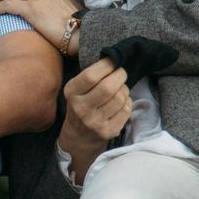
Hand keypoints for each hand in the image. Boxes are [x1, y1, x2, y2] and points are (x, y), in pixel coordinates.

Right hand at [59, 56, 131, 181]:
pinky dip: (127, 102)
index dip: (107, 65)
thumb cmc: (80, 106)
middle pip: (108, 87)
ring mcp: (95, 122)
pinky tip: (121, 102)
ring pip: (120, 98)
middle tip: (121, 73)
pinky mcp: (109, 131)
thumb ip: (91, 77)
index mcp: (71, 94)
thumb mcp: (76, 91)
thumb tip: (114, 60)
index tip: (113, 61)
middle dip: (120, 76)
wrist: (77, 138)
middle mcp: (81, 109)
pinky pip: (126, 110)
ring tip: (120, 89)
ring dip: (124, 89)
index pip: (91, 76)